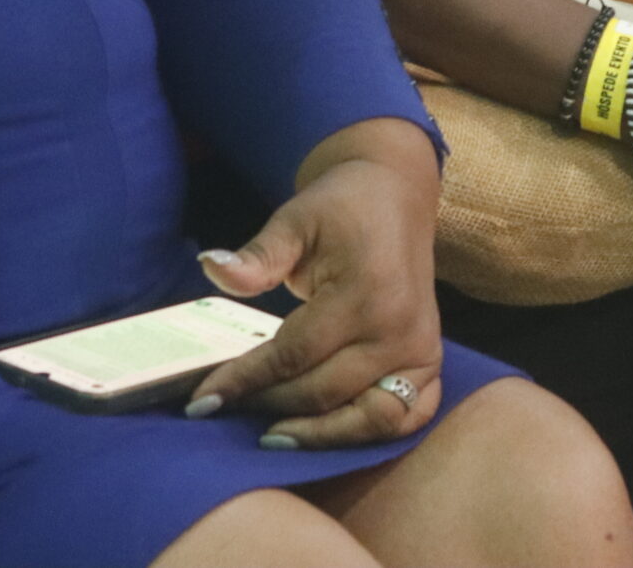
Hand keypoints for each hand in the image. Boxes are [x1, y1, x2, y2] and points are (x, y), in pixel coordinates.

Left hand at [187, 120, 442, 448]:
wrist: (395, 195)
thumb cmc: (340, 208)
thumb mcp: (294, 222)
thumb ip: (257, 256)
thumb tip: (212, 267)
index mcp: (365, 293)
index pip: (294, 354)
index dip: (245, 380)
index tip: (203, 401)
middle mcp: (398, 330)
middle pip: (323, 391)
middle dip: (268, 405)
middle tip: (224, 412)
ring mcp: (421, 351)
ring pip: (367, 419)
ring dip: (318, 435)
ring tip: (271, 438)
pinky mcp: (430, 363)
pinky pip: (405, 418)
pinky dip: (366, 435)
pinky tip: (325, 434)